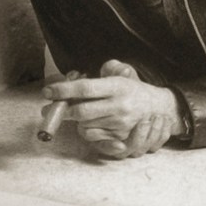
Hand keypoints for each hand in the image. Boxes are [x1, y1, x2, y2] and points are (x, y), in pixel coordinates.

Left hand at [44, 61, 183, 159]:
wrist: (158, 108)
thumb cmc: (132, 89)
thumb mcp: (121, 73)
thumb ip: (105, 68)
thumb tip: (79, 74)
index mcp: (117, 86)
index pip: (85, 88)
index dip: (63, 90)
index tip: (47, 91)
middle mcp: (119, 105)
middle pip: (81, 111)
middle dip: (61, 111)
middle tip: (49, 108)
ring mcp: (119, 123)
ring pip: (84, 126)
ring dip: (75, 120)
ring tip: (76, 113)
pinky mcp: (119, 136)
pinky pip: (93, 136)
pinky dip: (86, 129)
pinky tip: (89, 122)